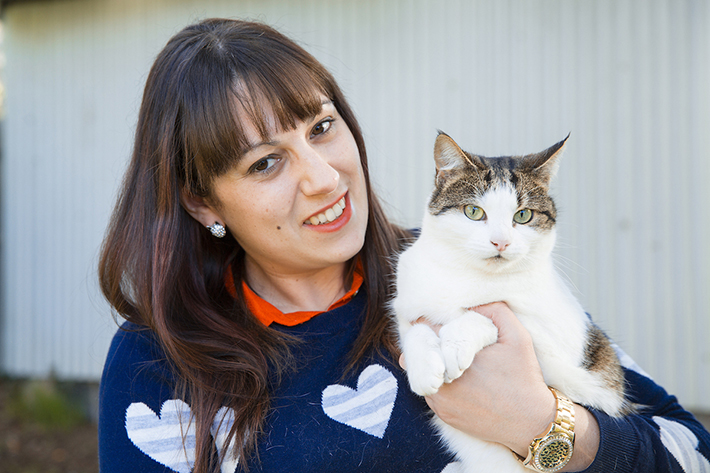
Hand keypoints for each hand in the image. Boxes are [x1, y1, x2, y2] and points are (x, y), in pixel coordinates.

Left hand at [423, 302, 555, 455]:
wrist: (531, 423)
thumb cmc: (525, 377)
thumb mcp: (517, 337)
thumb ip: (495, 311)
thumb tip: (470, 302)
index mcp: (455, 357)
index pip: (425, 330)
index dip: (430, 322)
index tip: (439, 319)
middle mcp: (442, 382)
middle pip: (417, 352)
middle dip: (427, 342)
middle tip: (442, 337)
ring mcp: (440, 401)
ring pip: (421, 373)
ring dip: (430, 363)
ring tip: (448, 357)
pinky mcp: (443, 415)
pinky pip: (429, 391)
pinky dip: (436, 381)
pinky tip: (453, 376)